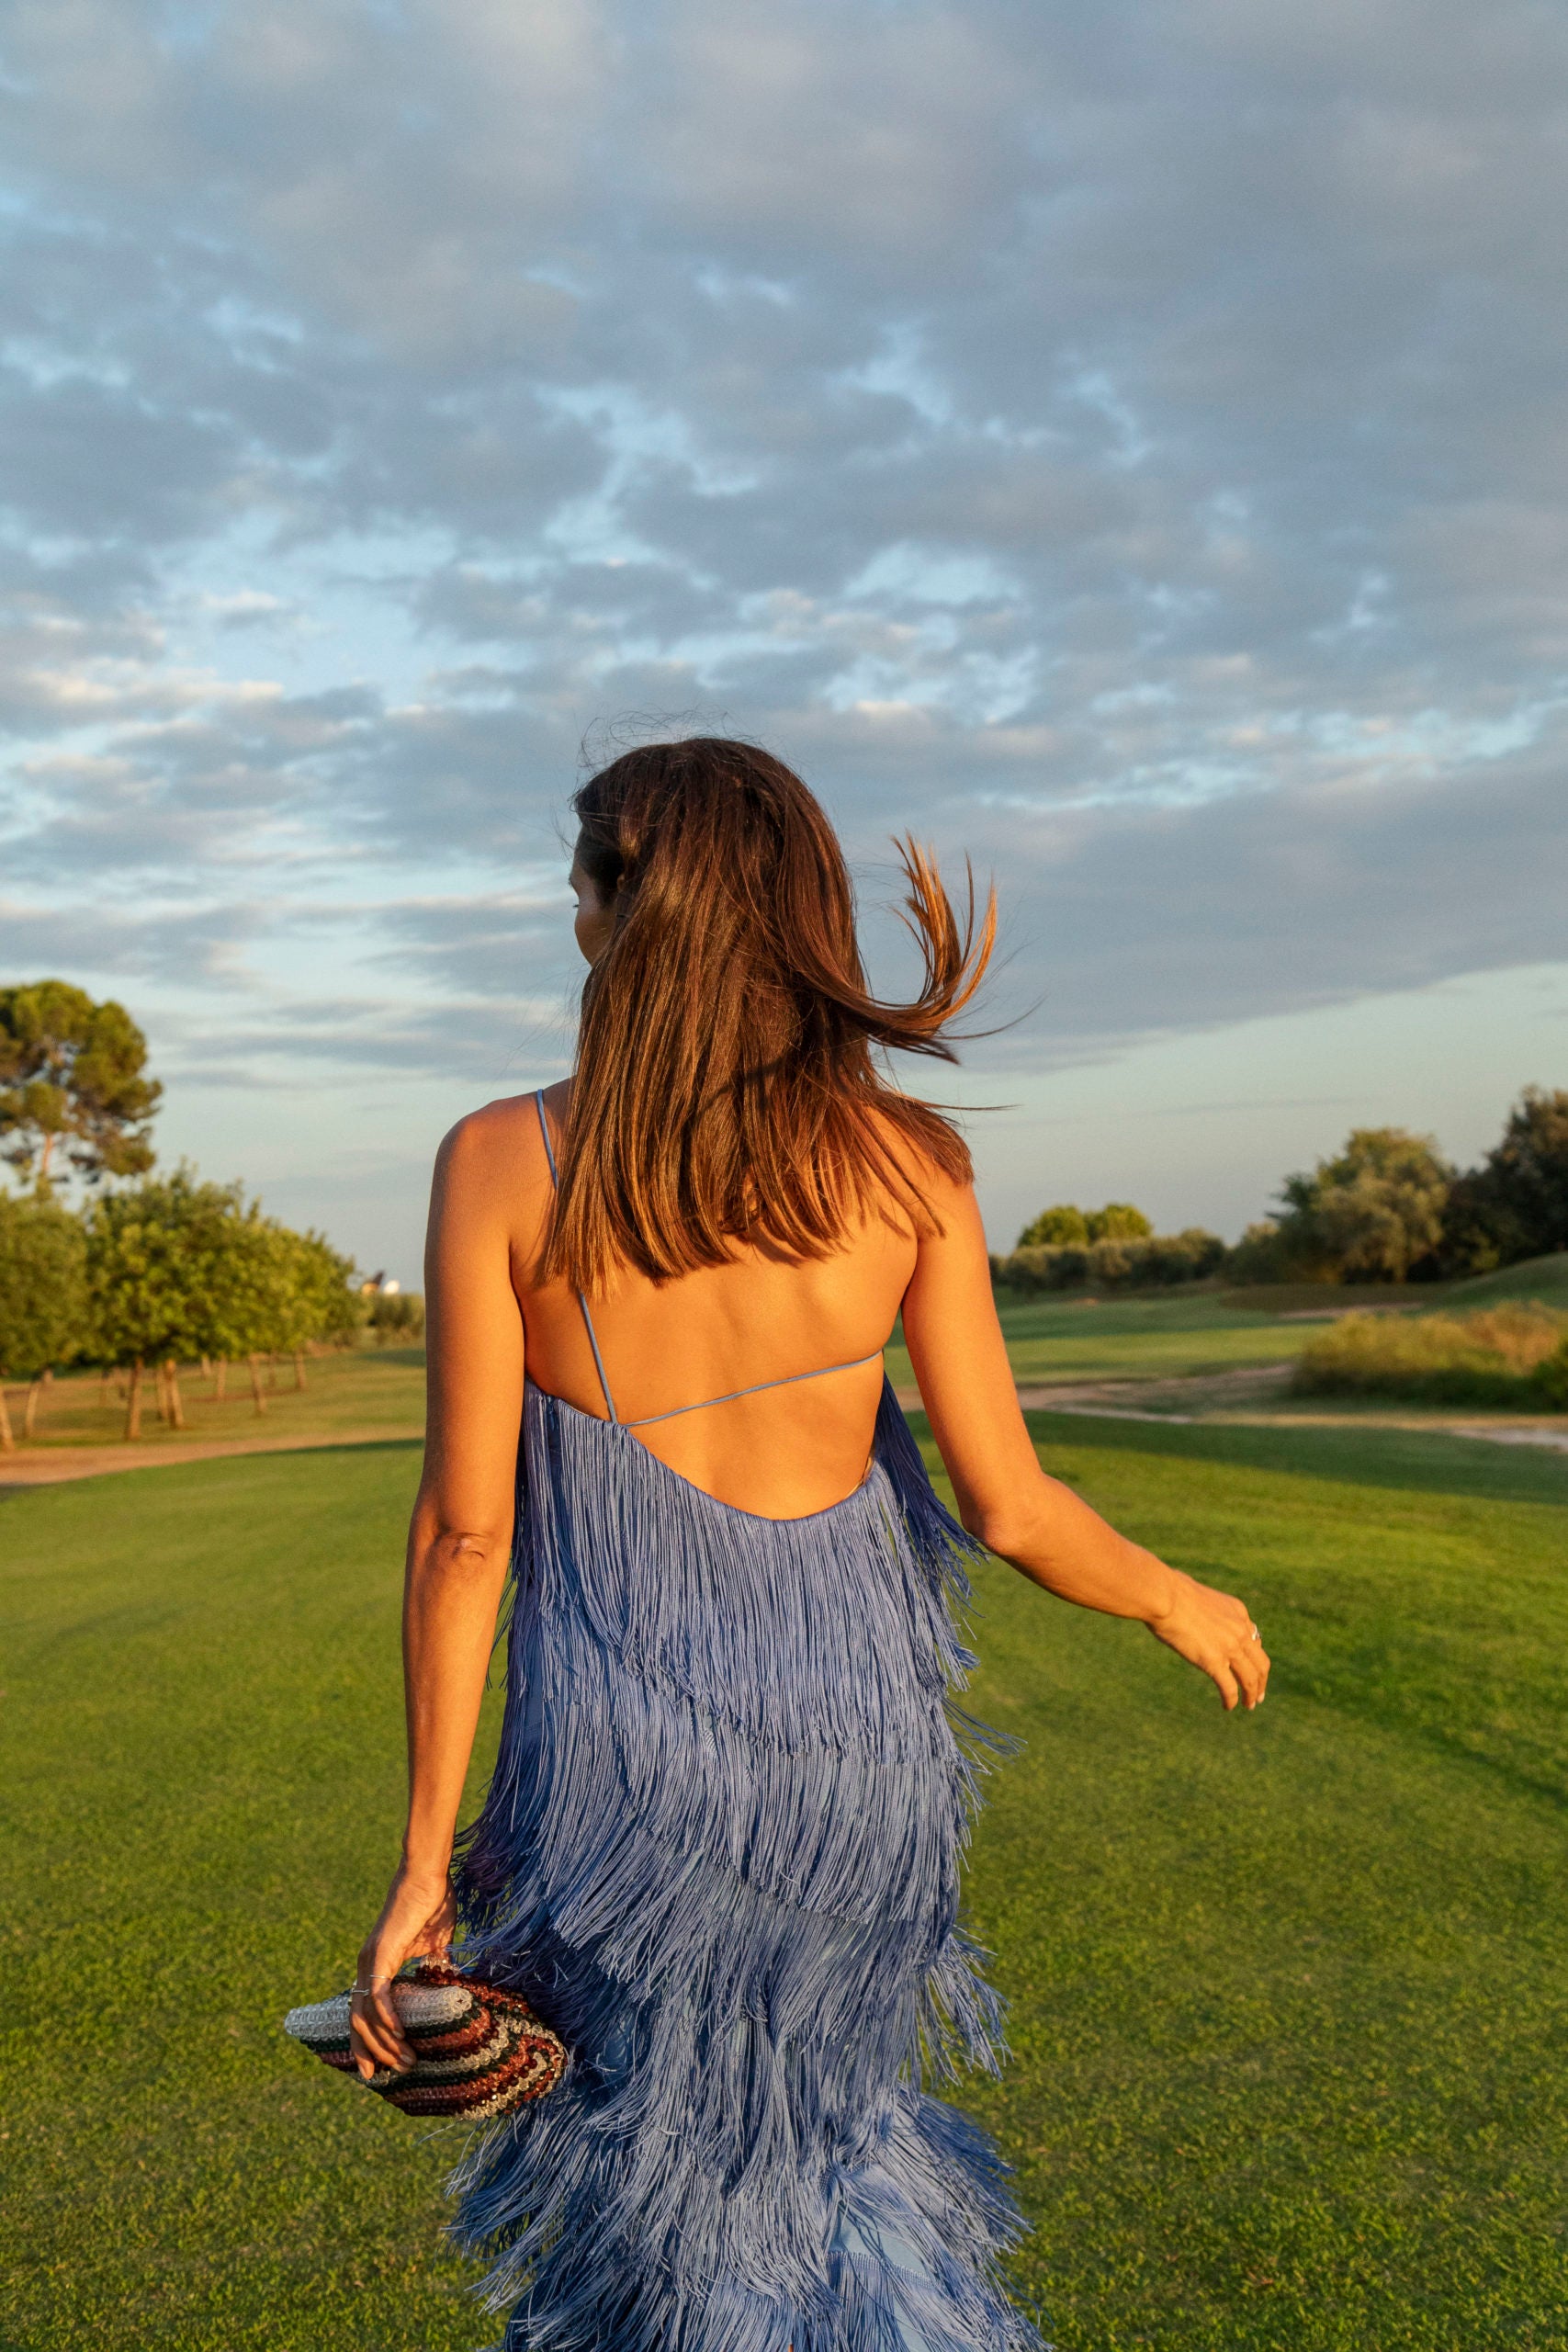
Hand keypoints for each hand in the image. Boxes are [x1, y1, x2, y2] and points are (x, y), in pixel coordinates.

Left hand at [349, 1863, 456, 2080]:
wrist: (429, 1875)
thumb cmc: (433, 1903)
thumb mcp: (435, 1944)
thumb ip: (435, 1965)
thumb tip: (449, 1983)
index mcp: (376, 1965)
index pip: (361, 2011)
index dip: (365, 2041)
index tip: (375, 2069)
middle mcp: (366, 1965)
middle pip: (357, 2020)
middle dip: (371, 2051)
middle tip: (390, 2073)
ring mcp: (370, 1960)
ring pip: (366, 2013)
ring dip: (384, 2042)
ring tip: (405, 2060)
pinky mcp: (381, 1953)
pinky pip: (378, 1994)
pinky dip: (387, 2017)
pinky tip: (399, 2034)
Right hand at [1145, 1569, 1269, 1711]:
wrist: (1164, 1596)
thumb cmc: (1170, 1590)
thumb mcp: (1199, 1594)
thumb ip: (1203, 1606)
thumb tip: (1189, 1605)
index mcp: (1238, 1612)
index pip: (1254, 1638)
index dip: (1254, 1657)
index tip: (1251, 1668)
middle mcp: (1239, 1631)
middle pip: (1260, 1663)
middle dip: (1261, 1681)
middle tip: (1259, 1695)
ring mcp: (1229, 1647)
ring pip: (1250, 1679)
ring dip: (1252, 1695)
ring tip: (1249, 1705)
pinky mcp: (1214, 1662)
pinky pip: (1229, 1688)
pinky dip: (1231, 1700)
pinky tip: (1228, 1707)